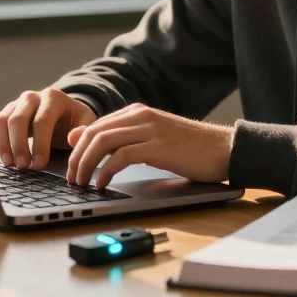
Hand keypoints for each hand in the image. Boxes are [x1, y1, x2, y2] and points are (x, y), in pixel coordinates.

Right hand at [0, 88, 96, 169]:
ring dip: (1, 144)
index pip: (42, 121)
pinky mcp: (4, 113)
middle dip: (18, 146)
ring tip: (9, 164)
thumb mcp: (86, 123)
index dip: (40, 144)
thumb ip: (83, 131)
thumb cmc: (74, 121)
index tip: (39, 165)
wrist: (63, 112)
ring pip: (0, 120)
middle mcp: (31, 97)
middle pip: (17, 119)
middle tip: (22, 166)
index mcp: (53, 98)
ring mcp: (15, 104)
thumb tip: (73, 137)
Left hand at [64, 103, 233, 189]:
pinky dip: (106, 172)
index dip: (77, 148)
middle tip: (71, 178)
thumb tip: (84, 139)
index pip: (94, 126)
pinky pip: (120, 156)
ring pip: (102, 142)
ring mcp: (149, 129)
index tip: (71, 168)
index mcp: (137, 112)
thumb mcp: (152, 139)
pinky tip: (102, 184)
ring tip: (82, 183)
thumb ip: (122, 138)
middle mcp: (140, 116)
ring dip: (86, 165)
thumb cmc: (191, 148)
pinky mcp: (157, 146)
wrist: (225, 149)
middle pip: (93, 132)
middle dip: (76, 157)